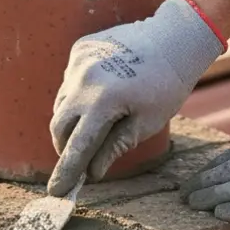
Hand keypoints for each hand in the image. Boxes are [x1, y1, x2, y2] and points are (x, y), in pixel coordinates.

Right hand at [47, 0, 225, 194]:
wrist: (174, 38)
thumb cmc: (167, 84)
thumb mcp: (147, 122)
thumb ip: (115, 147)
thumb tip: (93, 171)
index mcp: (102, 102)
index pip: (77, 146)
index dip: (66, 171)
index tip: (56, 191)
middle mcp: (83, 80)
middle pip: (59, 125)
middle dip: (65, 147)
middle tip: (78, 160)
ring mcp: (78, 62)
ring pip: (62, 102)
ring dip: (72, 120)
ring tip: (94, 123)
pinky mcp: (79, 49)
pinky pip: (69, 81)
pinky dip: (78, 95)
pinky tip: (100, 92)